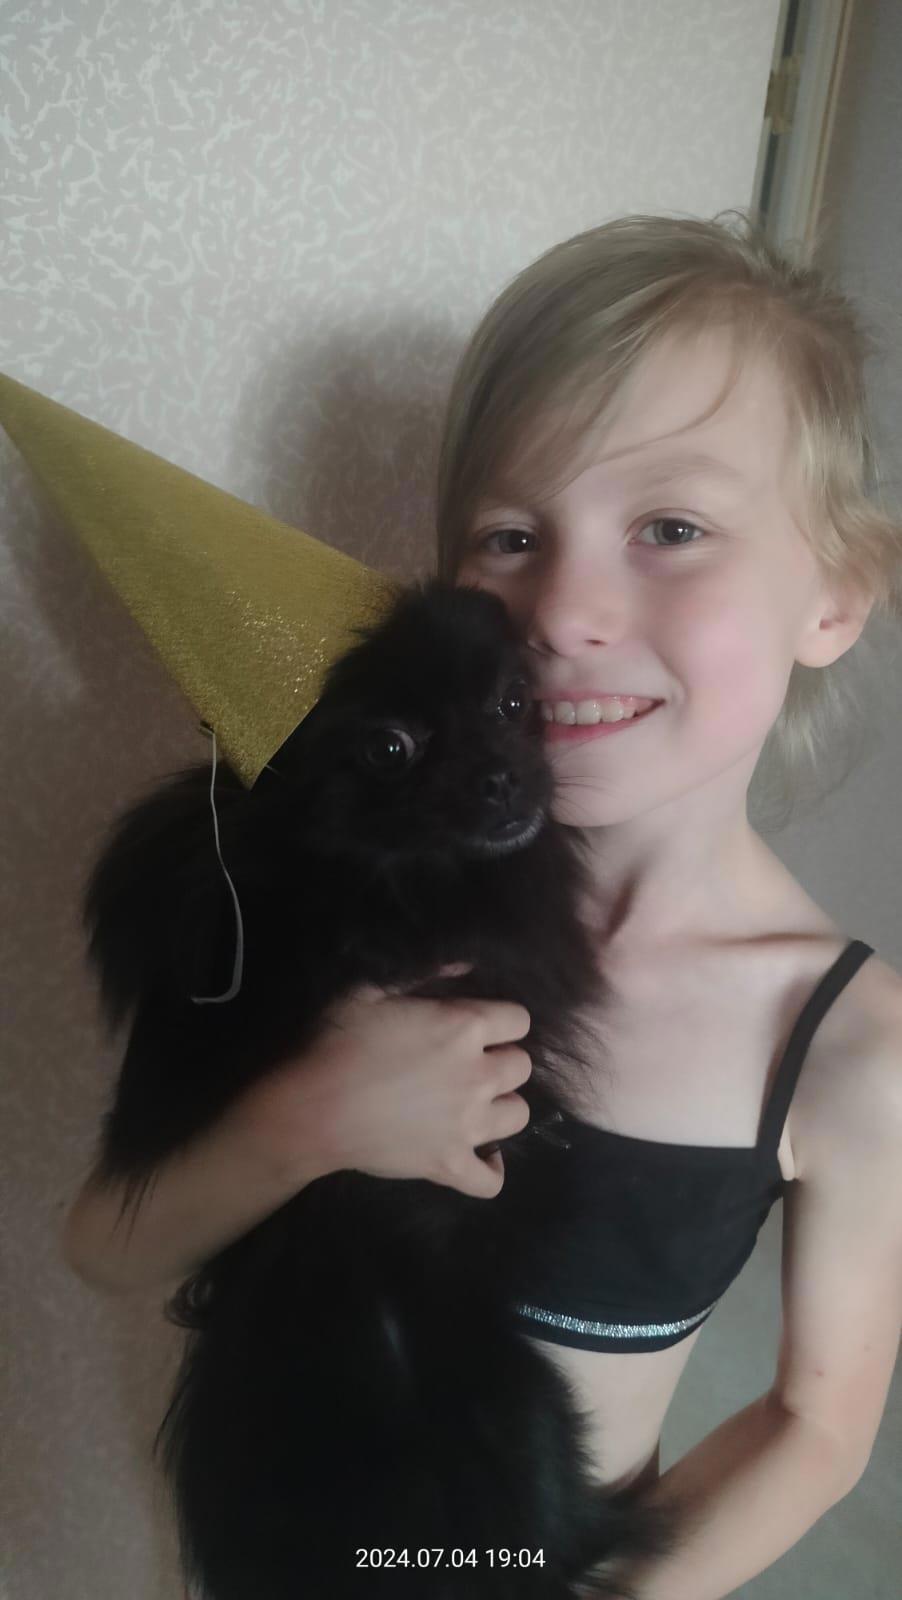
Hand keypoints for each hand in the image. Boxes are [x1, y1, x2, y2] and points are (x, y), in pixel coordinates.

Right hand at [243, 963, 533, 1198]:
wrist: (310, 1108)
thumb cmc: (337, 1041)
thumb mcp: (372, 989)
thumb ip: (424, 973)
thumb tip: (465, 963)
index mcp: (464, 1027)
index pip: (519, 1019)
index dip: (503, 1020)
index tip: (483, 1026)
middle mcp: (478, 1076)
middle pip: (522, 1067)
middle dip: (503, 1061)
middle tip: (473, 1064)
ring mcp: (468, 1126)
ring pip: (519, 1116)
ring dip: (502, 1107)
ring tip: (477, 1103)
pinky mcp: (449, 1165)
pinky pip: (491, 1181)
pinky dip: (491, 1170)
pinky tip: (481, 1155)